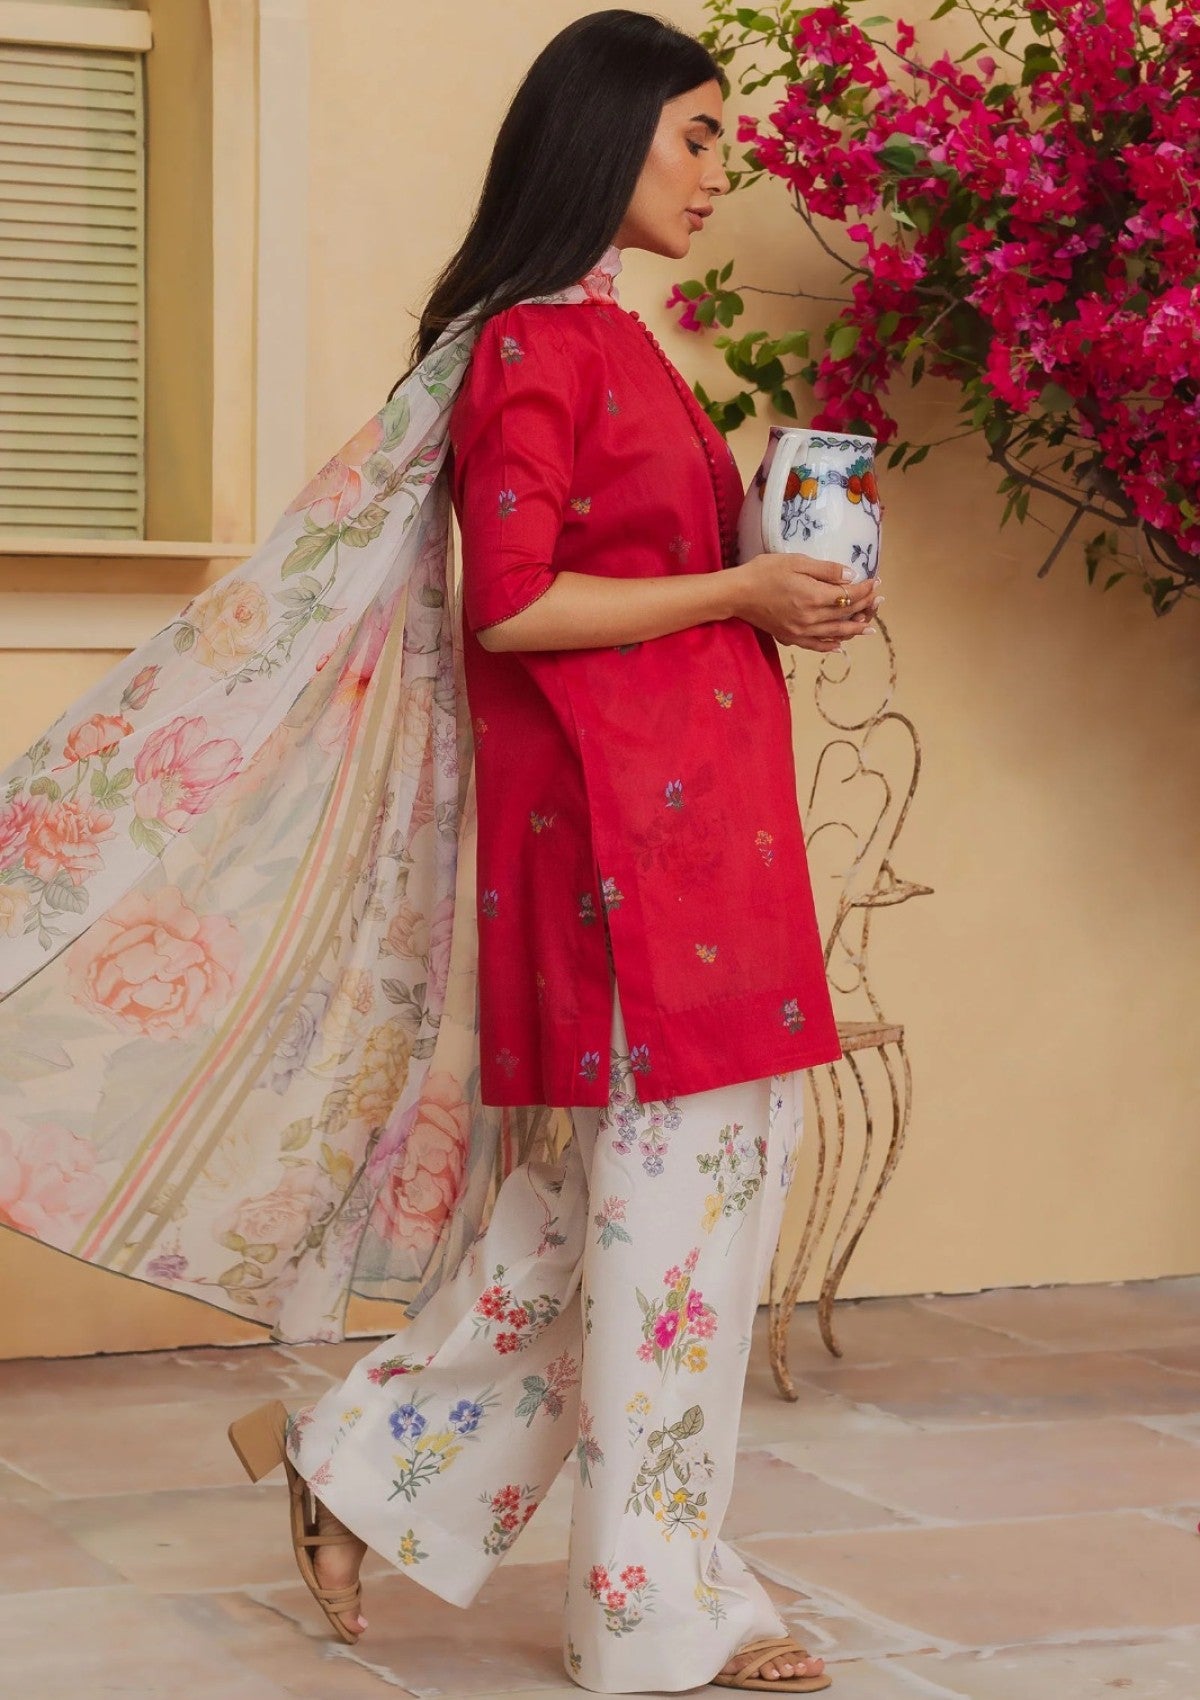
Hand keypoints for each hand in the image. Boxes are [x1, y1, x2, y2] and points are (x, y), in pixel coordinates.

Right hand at [733, 552, 879, 651]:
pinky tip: (840, 644)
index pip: (849, 595)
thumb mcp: (797, 562)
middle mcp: (811, 618)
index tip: (875, 581)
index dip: (865, 588)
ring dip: (855, 629)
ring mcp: (802, 631)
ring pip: (836, 633)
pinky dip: (832, 646)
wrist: (737, 594)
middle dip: (865, 606)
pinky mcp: (791, 638)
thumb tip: (851, 576)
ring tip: (869, 628)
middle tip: (878, 600)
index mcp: (814, 596)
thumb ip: (826, 570)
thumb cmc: (764, 572)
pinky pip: (817, 646)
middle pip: (846, 614)